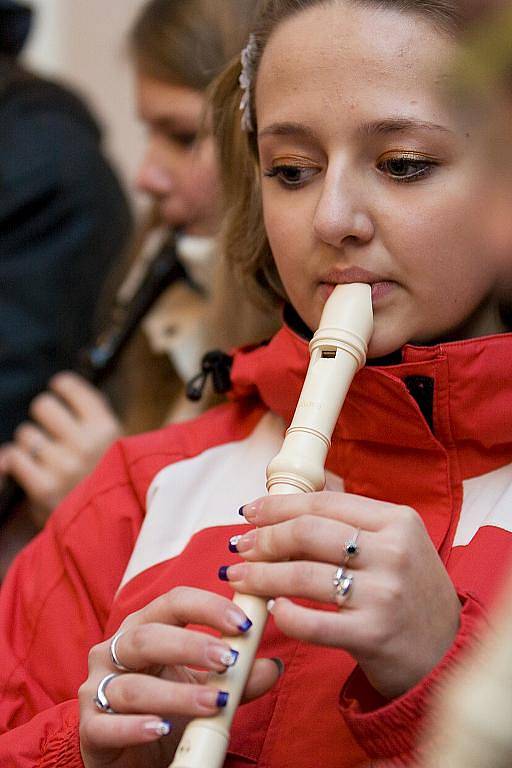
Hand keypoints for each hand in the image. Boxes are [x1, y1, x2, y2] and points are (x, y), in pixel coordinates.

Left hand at [0, 372, 121, 524]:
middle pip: (42, 406)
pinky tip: (30, 469)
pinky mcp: (44, 487)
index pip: (69, 386)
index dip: (60, 386)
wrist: (113, 528)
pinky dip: (16, 462)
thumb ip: (92, 414)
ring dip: (30, 444)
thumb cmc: (112, 480)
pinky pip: (14, 457)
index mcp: (107, 428)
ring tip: (45, 457)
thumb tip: (60, 384)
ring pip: (26, 433)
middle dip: (42, 417)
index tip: (59, 391)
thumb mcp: (116, 443)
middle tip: (50, 430)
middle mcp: (87, 443)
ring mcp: (65, 465)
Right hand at [79, 587, 280, 767]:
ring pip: (132, 684)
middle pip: (148, 636)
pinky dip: (136, 726)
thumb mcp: (204, 688)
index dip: (208, 607)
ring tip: (214, 703)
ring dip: (177, 694)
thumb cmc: (167, 708)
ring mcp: (98, 687)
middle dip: (191, 645)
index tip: (244, 623)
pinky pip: (107, 723)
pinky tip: (162, 728)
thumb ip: (236, 679)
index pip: (173, 602)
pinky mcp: (90, 728)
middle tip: (229, 660)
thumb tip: (271, 665)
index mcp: (145, 627)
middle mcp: (116, 650)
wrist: (131, 756)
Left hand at [224, 492, 460, 698]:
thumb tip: (298, 493)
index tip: (249, 511)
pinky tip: (273, 609)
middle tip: (240, 545)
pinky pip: (312, 623)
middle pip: (308, 533)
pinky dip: (285, 615)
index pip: (325, 502)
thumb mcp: (397, 543)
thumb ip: (353, 518)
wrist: (446, 653)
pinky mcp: (373, 635)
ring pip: (303, 576)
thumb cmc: (410, 592)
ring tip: (238, 577)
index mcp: (398, 521)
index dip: (279, 505)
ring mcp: (384, 594)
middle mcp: (393, 552)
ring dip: (261, 575)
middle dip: (265, 538)